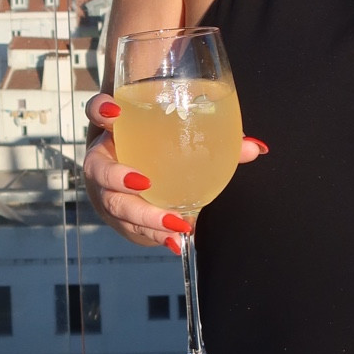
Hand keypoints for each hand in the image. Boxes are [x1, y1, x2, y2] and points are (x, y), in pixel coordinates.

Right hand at [82, 93, 268, 248]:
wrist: (139, 169)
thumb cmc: (159, 144)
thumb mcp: (179, 134)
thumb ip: (217, 136)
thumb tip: (255, 148)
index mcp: (115, 128)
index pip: (97, 111)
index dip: (100, 110)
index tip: (115, 113)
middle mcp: (103, 159)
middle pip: (100, 170)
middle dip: (119, 179)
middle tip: (146, 183)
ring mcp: (105, 191)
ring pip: (115, 205)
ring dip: (144, 217)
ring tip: (175, 224)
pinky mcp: (116, 216)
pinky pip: (129, 227)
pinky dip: (152, 235)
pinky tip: (174, 243)